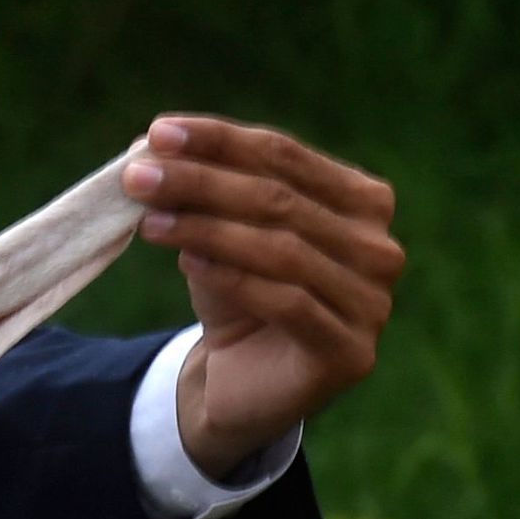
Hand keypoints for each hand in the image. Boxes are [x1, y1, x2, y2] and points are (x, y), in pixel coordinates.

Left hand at [118, 116, 401, 479]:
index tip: (158, 132)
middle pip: (281, 200)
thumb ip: (204, 192)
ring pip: (283, 249)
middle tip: (138, 176)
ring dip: (207, 228)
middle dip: (202, 182)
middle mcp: (380, 249)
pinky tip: (186, 262)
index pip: (286, 157)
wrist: (241, 386)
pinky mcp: (350, 353)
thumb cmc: (237, 297)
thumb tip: (154, 144)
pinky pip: (288, 302)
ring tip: (149, 220)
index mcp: (364, 202)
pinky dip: (232, 277)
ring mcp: (373, 303)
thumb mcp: (218, 235)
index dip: (220, 141)